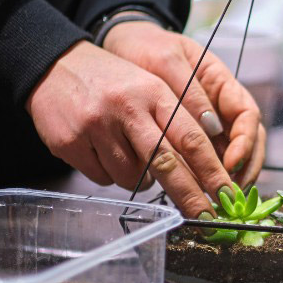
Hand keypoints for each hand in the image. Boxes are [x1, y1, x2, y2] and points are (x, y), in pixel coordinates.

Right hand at [27, 41, 235, 218]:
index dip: (212, 171)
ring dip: (140, 178)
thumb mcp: (152, 88)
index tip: (227, 194)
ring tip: (130, 152)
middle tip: (206, 216)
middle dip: (190, 195)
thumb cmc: (114, 83)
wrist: (54, 65)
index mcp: (154, 92)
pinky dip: (110, 173)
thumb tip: (207, 168)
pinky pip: (103, 178)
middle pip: (166, 163)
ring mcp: (97, 126)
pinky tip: (103, 150)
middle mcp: (127, 108)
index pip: (192, 138)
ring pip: (132, 178)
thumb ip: (179, 121)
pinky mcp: (70, 143)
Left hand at [102, 18, 264, 188]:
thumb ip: (190, 92)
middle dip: (245, 169)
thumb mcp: (167, 61)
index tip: (231, 163)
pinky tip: (199, 192)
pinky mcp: (193, 135)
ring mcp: (211, 121)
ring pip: (234, 154)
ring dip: (232, 178)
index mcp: (223, 83)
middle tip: (229, 192)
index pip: (248, 116)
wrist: (124, 46)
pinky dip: (207, 177)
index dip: (245, 142)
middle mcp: (223, 105)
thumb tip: (211, 126)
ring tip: (218, 199)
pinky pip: (208, 158)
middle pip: (250, 141)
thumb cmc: (147, 48)